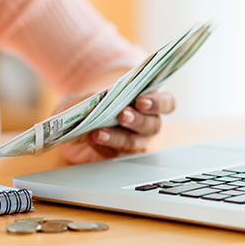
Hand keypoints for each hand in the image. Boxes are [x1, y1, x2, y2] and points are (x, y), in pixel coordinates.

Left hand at [59, 92, 174, 163]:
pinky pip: (115, 154)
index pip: (166, 103)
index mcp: (149, 102)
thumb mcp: (94, 91)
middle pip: (151, 125)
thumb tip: (98, 98)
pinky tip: (91, 138)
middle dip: (137, 120)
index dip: (158, 103)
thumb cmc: (93, 99)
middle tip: (122, 116)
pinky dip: (103, 146)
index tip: (142, 101)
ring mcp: (134, 142)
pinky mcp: (117, 155)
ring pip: (133, 143)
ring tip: (100, 133)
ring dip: (117, 137)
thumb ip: (100, 93)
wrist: (77, 117)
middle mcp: (146, 123)